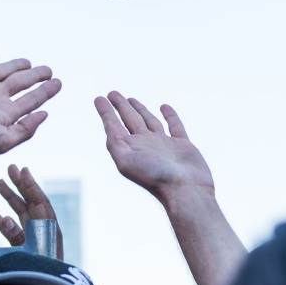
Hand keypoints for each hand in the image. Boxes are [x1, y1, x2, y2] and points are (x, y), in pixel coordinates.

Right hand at [0, 46, 61, 153]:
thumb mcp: (3, 140)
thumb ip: (25, 129)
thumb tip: (44, 114)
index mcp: (3, 113)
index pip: (30, 100)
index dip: (45, 92)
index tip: (58, 83)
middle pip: (20, 84)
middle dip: (35, 77)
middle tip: (49, 71)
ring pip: (2, 72)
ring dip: (16, 66)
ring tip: (28, 62)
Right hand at [0, 164, 64, 258]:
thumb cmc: (41, 276)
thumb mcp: (30, 256)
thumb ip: (17, 238)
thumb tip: (5, 218)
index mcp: (49, 230)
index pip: (40, 202)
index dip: (31, 186)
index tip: (22, 170)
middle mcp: (42, 230)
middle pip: (32, 203)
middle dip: (21, 185)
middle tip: (10, 167)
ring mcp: (34, 239)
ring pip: (22, 213)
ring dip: (11, 198)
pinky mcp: (25, 249)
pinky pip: (13, 231)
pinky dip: (3, 222)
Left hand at [96, 93, 214, 204]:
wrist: (186, 191)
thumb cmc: (155, 178)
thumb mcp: (126, 161)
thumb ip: (115, 144)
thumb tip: (108, 126)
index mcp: (130, 149)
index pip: (114, 126)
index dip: (105, 112)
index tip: (99, 98)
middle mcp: (145, 145)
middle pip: (129, 120)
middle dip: (120, 107)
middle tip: (112, 93)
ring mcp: (164, 145)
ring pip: (149, 121)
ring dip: (140, 110)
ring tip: (131, 99)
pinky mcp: (182, 145)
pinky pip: (175, 125)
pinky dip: (170, 116)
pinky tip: (164, 107)